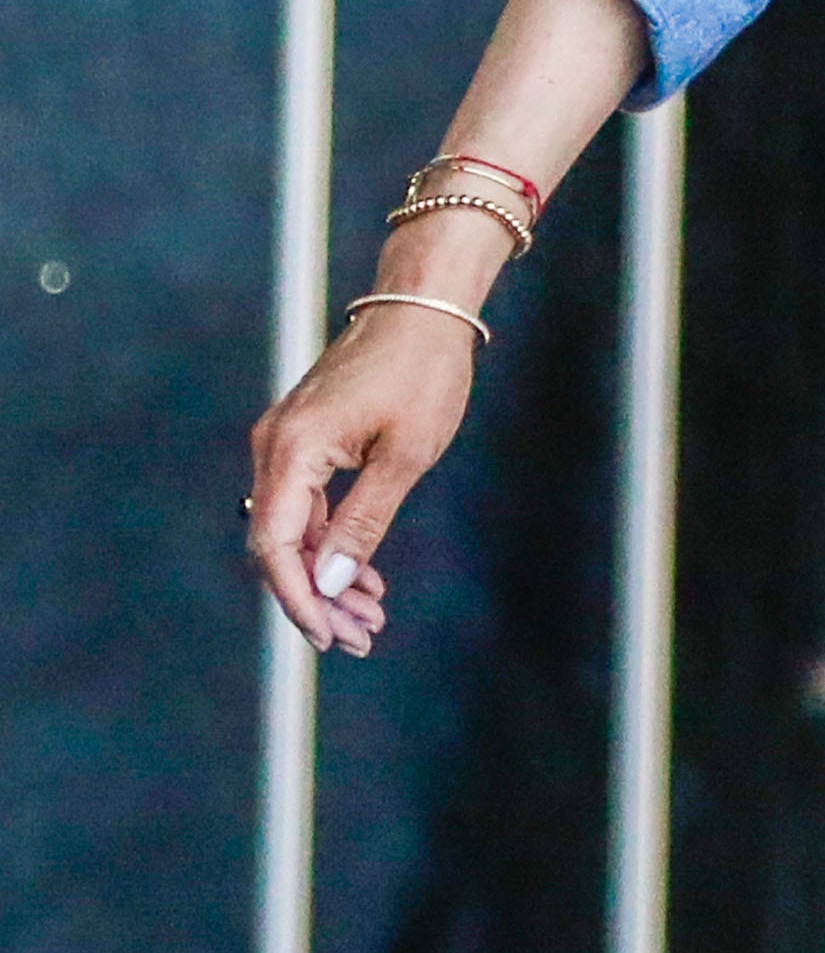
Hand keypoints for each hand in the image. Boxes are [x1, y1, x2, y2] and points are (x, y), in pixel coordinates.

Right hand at [246, 301, 476, 656]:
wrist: (422, 311)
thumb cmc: (421, 375)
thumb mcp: (404, 458)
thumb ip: (362, 524)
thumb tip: (328, 584)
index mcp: (292, 448)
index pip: (274, 544)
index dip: (298, 599)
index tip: (329, 638)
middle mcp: (275, 446)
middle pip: (279, 545)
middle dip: (317, 600)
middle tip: (362, 641)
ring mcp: (286, 444)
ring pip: (293, 532)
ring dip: (327, 579)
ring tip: (371, 621)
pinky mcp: (305, 442)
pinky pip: (306, 508)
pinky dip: (331, 546)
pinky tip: (363, 581)